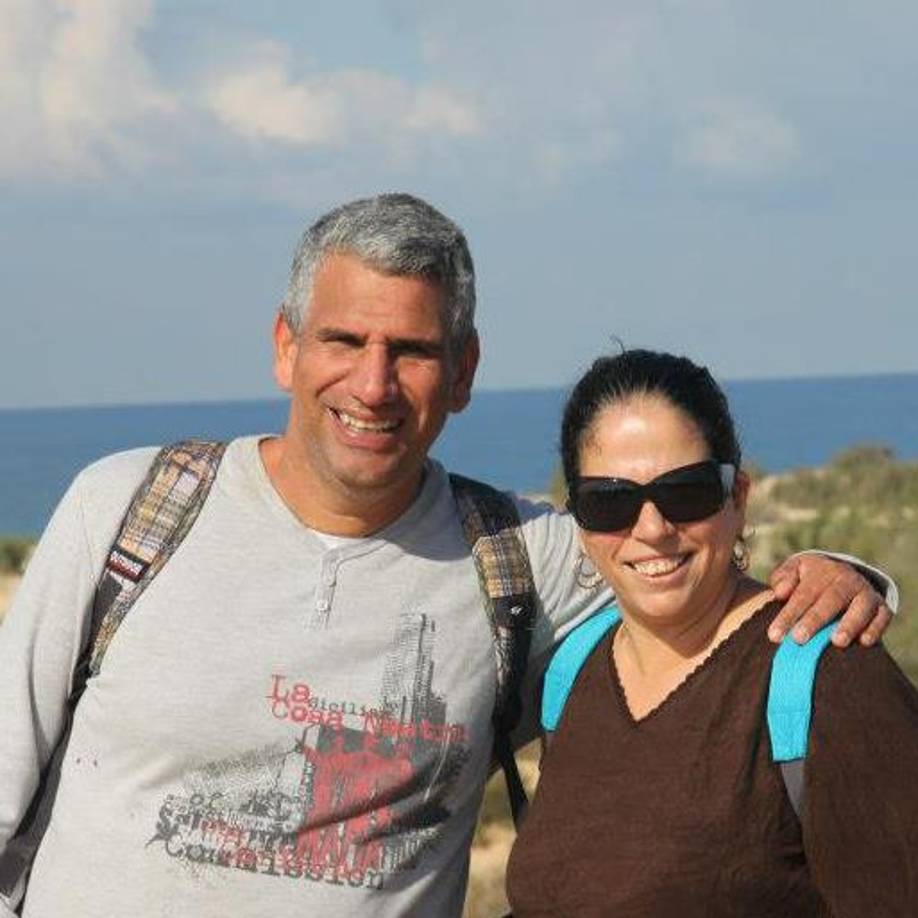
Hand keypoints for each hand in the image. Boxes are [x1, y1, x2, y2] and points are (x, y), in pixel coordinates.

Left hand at [767, 554, 892, 646]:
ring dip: (849, 624)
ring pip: (860, 607)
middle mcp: (845, 578)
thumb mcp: (794, 571)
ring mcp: (865, 592)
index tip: (774, 635)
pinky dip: (875, 628)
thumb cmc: (808, 579)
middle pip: (830, 600)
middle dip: (814, 621)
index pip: (802, 594)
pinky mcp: (882, 606)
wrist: (841, 574)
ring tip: (836, 642)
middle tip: (798, 639)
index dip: (788, 614)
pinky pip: (882, 616)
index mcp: (820, 569)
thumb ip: (782, 579)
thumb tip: (779, 592)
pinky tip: (864, 642)